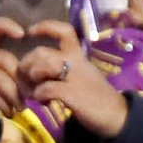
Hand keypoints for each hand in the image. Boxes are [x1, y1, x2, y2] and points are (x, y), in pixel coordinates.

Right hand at [0, 17, 27, 126]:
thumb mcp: (3, 81)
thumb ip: (17, 75)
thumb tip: (39, 79)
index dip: (6, 25)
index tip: (21, 34)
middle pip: (5, 60)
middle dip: (21, 80)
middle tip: (30, 97)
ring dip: (14, 96)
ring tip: (21, 108)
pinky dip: (4, 105)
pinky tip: (9, 113)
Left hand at [22, 21, 127, 136]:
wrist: (117, 116)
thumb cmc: (96, 97)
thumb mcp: (81, 76)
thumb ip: (61, 70)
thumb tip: (36, 71)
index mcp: (79, 55)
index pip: (63, 31)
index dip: (44, 27)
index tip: (29, 31)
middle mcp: (75, 62)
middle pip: (40, 52)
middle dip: (26, 66)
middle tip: (25, 82)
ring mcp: (74, 77)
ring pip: (39, 67)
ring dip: (30, 81)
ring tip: (34, 94)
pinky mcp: (72, 94)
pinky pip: (45, 89)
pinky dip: (39, 96)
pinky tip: (45, 102)